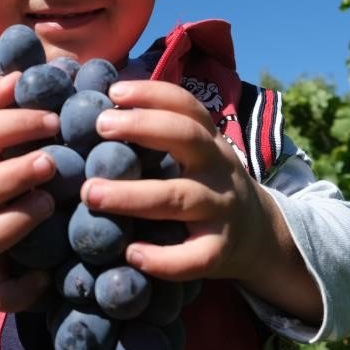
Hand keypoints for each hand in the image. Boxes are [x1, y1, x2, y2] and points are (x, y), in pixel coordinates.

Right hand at [0, 72, 59, 311]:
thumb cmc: (8, 154)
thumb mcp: (6, 121)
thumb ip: (16, 95)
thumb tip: (46, 63)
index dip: (12, 116)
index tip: (49, 108)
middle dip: (15, 169)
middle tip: (53, 159)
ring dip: (14, 221)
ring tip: (48, 205)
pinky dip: (18, 290)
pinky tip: (46, 276)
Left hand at [83, 79, 321, 322]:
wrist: (259, 236)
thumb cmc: (207, 185)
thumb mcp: (198, 153)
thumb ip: (162, 134)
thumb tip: (103, 107)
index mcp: (209, 140)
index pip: (186, 106)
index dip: (152, 93)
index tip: (114, 91)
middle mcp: (217, 168)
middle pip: (187, 138)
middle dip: (142, 127)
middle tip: (100, 127)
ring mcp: (221, 209)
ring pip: (180, 198)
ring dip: (132, 195)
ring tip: (90, 193)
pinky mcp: (221, 251)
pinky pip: (194, 257)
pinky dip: (163, 258)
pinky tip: (130, 253)